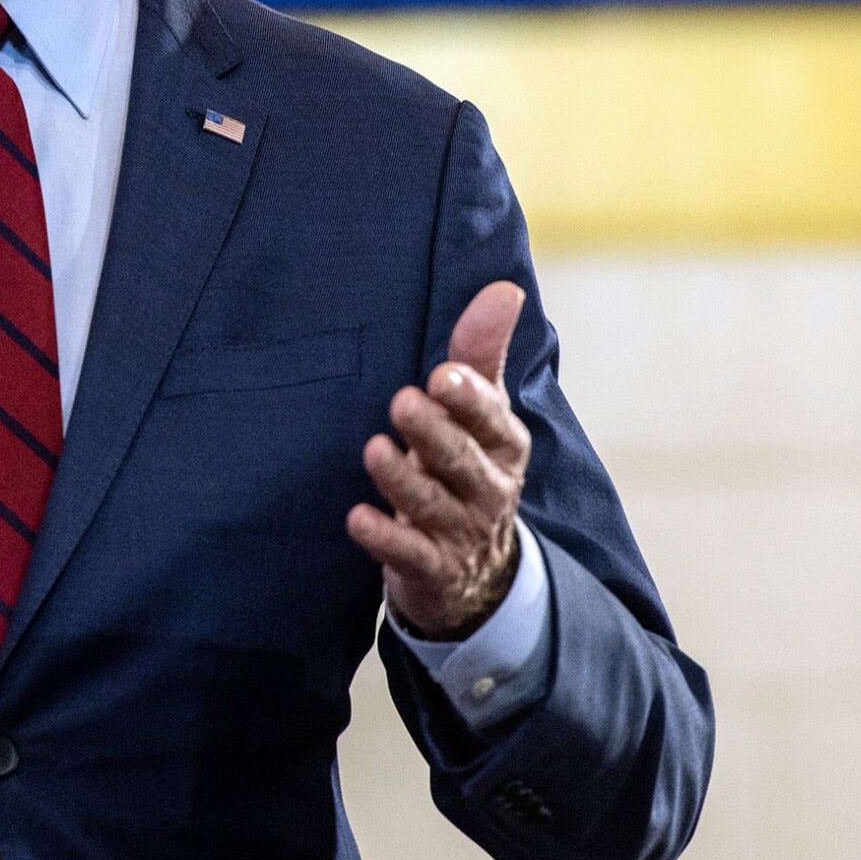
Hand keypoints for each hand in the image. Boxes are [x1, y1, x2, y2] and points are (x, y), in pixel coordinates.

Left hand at [346, 281, 531, 639]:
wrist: (474, 571)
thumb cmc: (465, 464)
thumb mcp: (478, 413)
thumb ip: (481, 353)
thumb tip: (505, 288)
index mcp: (503, 444)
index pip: (491, 419)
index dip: (470, 400)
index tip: (444, 375)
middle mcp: (489, 488)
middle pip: (462, 459)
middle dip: (435, 432)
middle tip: (403, 401)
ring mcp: (461, 532)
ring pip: (433, 504)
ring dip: (403, 478)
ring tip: (374, 451)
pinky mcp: (432, 568)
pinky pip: (409, 554)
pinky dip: (383, 538)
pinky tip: (355, 518)